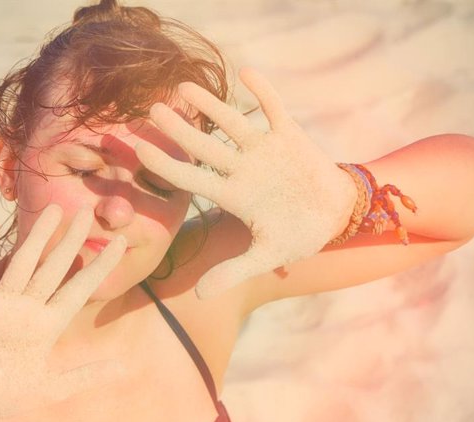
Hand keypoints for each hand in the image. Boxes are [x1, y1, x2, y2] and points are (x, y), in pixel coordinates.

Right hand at [0, 205, 125, 420]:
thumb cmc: (7, 395)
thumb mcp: (52, 388)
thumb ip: (86, 375)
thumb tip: (125, 368)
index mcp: (49, 324)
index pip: (80, 288)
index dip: (100, 265)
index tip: (121, 242)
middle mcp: (28, 308)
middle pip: (54, 267)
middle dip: (71, 240)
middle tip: (88, 210)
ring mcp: (1, 304)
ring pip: (23, 263)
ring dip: (36, 237)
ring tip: (52, 208)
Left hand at [135, 68, 354, 298]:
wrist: (334, 215)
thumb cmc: (297, 235)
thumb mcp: (266, 255)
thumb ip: (234, 271)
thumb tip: (201, 297)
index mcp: (232, 194)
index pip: (190, 177)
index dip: (165, 164)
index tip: (139, 148)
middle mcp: (241, 168)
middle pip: (204, 145)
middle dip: (178, 129)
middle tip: (151, 110)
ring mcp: (264, 150)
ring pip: (231, 122)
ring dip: (210, 104)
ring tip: (184, 86)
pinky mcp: (290, 136)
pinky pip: (274, 109)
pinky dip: (263, 92)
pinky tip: (246, 72)